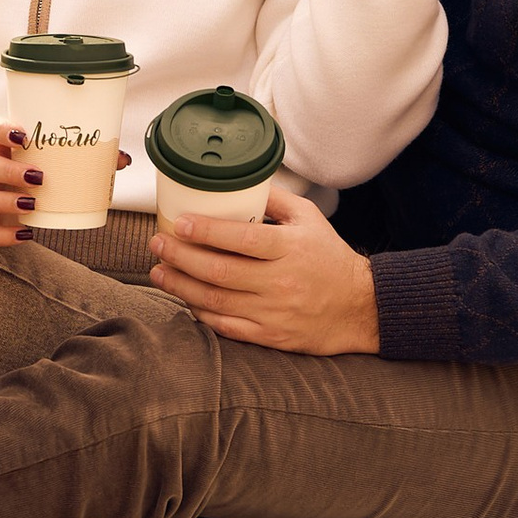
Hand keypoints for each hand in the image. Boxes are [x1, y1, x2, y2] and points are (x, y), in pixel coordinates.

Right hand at [0, 121, 133, 242]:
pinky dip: (1, 235)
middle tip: (39, 177)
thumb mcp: (50, 153)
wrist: (5, 183)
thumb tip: (122, 158)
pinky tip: (25, 234)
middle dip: (9, 171)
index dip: (1, 129)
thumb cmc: (32, 162)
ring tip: (32, 205)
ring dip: (4, 201)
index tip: (23, 136)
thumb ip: (84, 153)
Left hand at [147, 186, 380, 352]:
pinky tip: (185, 299)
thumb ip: (275, 199)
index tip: (180, 222)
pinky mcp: (270, 337)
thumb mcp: (310, 218)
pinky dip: (201, 314)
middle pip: (219, 270)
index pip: (241, 238)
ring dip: (181, 286)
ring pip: (217, 300)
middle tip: (158, 244)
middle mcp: (279, 281)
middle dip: (181, 257)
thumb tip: (240, 180)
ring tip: (159, 272)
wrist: (359, 308)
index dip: (206, 230)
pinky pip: (227, 327)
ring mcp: (273, 312)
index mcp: (289, 248)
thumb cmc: (331, 258)